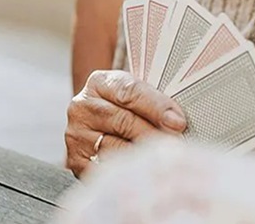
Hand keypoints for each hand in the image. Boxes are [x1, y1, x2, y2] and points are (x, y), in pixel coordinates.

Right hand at [65, 70, 188, 175]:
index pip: (129, 91)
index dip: (157, 107)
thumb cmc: (125, 108)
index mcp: (99, 83)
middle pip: (124, 121)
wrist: (96, 125)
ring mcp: (77, 135)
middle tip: (177, 144)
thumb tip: (177, 122)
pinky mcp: (76, 160)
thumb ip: (154, 100)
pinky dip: (127, 171)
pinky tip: (143, 170)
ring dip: (143, 154)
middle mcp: (82, 107)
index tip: (178, 122)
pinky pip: (105, 168)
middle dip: (154, 133)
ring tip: (164, 158)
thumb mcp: (136, 94)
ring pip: (115, 147)